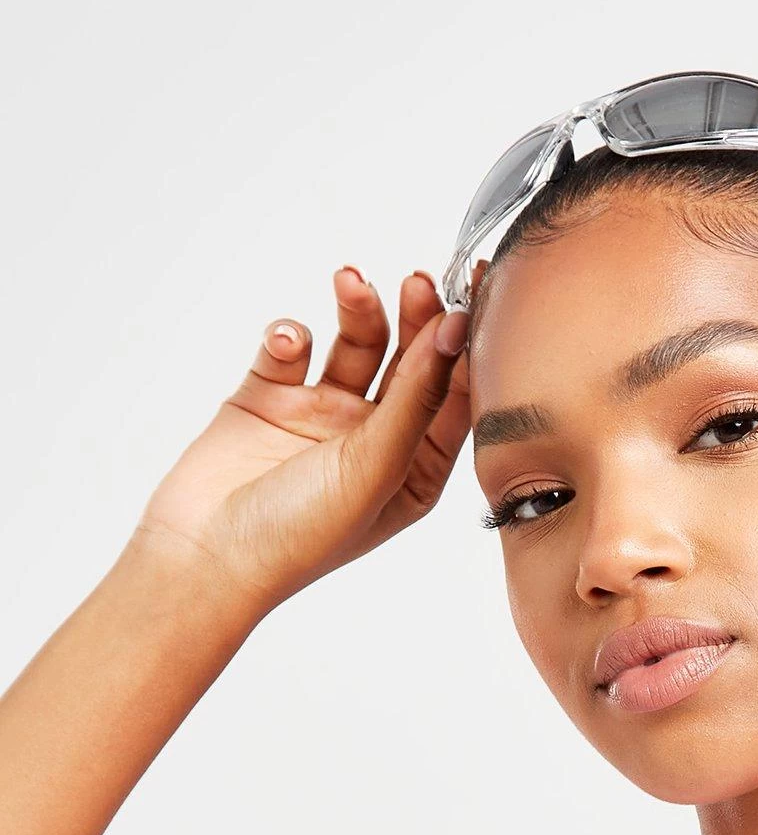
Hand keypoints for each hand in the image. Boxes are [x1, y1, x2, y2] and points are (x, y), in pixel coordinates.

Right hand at [128, 264, 480, 619]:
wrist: (206, 553)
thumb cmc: (302, 533)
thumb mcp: (376, 467)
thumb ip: (416, 399)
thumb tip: (454, 333)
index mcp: (415, 469)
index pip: (453, 396)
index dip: (466, 345)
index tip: (473, 293)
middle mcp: (374, 440)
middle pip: (410, 362)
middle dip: (416, 317)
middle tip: (417, 281)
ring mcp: (322, 416)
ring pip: (354, 345)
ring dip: (358, 311)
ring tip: (351, 283)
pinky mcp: (269, 398)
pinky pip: (289, 348)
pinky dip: (289, 336)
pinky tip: (285, 345)